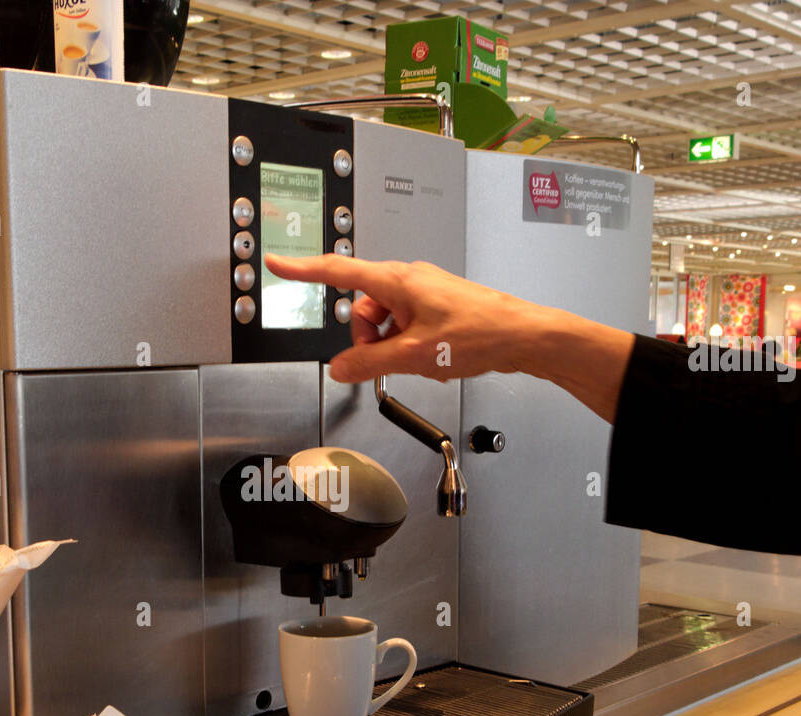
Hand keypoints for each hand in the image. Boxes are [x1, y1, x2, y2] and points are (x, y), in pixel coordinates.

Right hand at [265, 253, 533, 383]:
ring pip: (384, 321)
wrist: (522, 336)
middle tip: (388, 360)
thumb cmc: (480, 332)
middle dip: (366, 338)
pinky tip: (431, 360)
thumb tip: (340, 367)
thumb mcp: (415, 355)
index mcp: (396, 281)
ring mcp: (423, 294)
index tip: (278, 263)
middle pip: (361, 308)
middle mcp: (407, 281)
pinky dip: (408, 346)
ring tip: (419, 361)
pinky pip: (405, 327)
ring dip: (390, 346)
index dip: (303, 270)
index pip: (337, 272)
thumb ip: (370, 363)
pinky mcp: (436, 308)